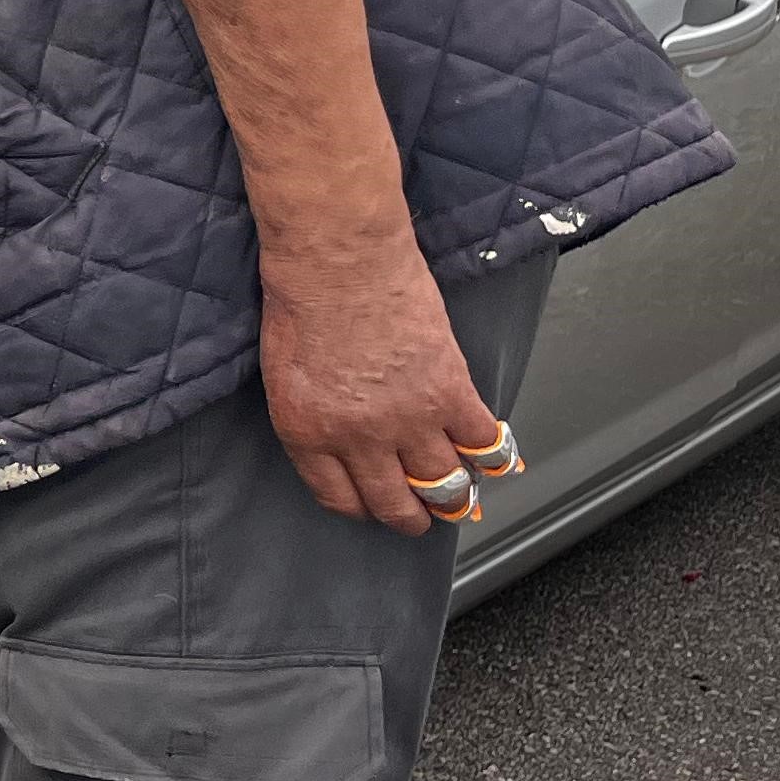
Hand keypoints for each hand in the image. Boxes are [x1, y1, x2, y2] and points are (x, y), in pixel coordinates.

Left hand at [258, 246, 502, 534]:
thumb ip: (312, 417)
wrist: (339, 260)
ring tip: (460, 500)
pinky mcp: (450, 392)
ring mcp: (408, 419)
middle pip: (393, 503)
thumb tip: (339, 441)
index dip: (361, 508)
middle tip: (421, 519)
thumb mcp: (284, 375)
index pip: (339, 498)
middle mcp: (358, 438)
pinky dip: (494, 456)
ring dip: (455, 498)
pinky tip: (495, 462)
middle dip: (410, 519)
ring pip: (443, 484)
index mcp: (308, 433)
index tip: (371, 507)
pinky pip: (483, 443)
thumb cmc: (302, 300)